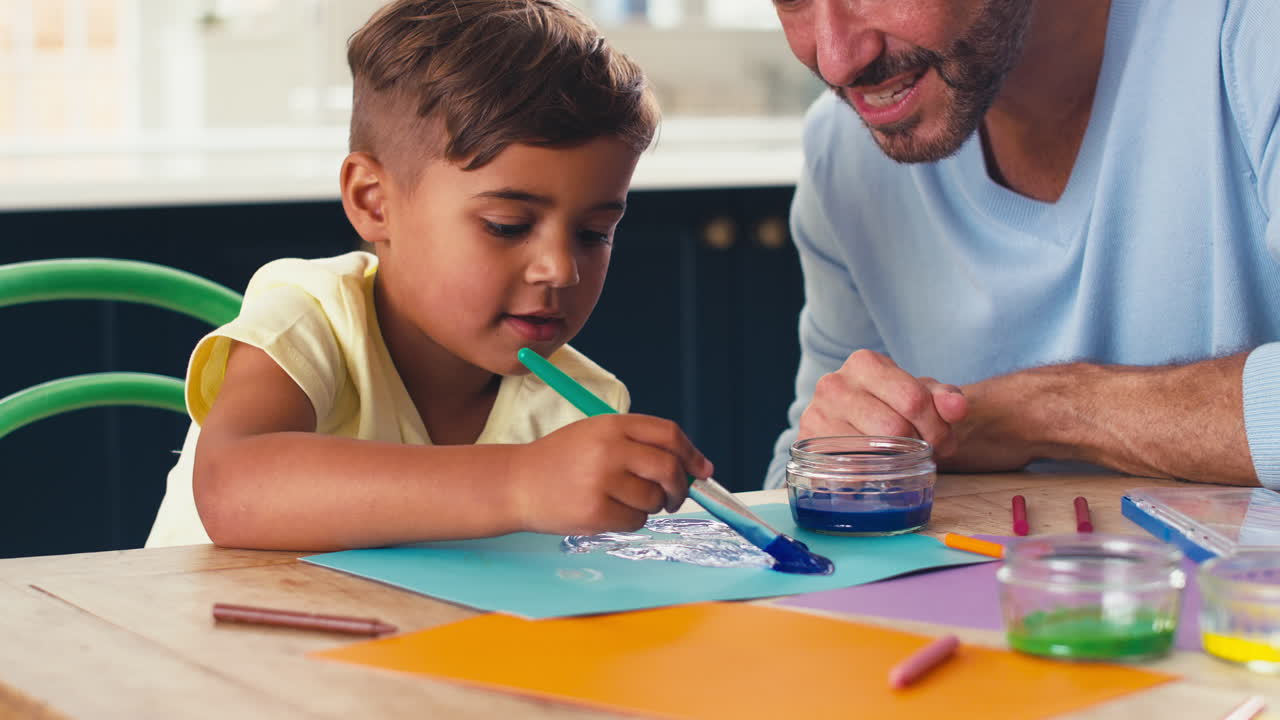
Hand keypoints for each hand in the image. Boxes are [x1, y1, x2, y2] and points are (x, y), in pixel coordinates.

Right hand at [508, 414, 713, 534]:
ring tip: (623, 501)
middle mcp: (608, 450)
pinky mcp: (594, 513)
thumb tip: (695, 469)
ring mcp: (601, 482)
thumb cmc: (563, 460)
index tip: (702, 470)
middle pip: (668, 468)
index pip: (668, 434)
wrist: (518, 483)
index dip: (692, 453)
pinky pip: (635, 521)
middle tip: (674, 498)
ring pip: (653, 500)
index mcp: (611, 425)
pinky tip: (608, 512)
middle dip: (680, 487)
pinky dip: (631, 520)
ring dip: (649, 506)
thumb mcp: (597, 436)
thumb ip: (640, 445)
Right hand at [799, 349, 967, 455]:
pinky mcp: (808, 446)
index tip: (943, 439)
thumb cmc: (891, 405)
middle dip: (920, 446)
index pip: (913, 400)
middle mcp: (834, 384)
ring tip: (903, 460)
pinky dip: (870, 476)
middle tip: (925, 453)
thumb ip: (945, 398)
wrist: (850, 421)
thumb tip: (957, 408)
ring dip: (897, 463)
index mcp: (864, 363)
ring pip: (872, 452)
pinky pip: (849, 470)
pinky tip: (877, 470)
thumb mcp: (922, 394)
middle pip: (894, 428)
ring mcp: (816, 415)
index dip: (938, 427)